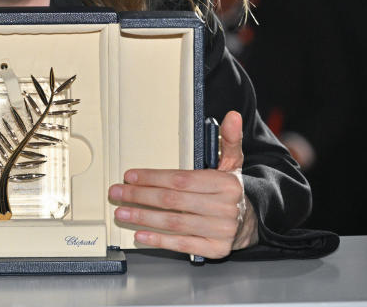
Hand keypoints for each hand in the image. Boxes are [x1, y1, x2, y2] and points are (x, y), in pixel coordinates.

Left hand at [108, 111, 258, 257]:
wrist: (249, 222)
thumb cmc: (230, 190)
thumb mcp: (233, 163)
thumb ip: (228, 140)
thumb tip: (232, 116)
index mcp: (225, 184)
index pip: (181, 180)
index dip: (152, 178)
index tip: (130, 176)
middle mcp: (224, 208)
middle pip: (173, 201)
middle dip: (140, 196)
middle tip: (117, 193)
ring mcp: (220, 231)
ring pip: (174, 223)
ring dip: (143, 218)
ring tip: (123, 212)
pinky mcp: (215, 250)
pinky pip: (182, 244)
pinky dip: (158, 240)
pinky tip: (140, 235)